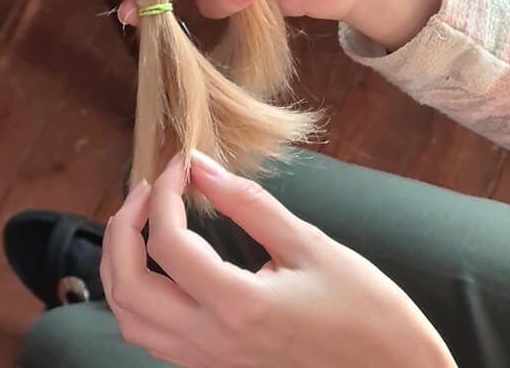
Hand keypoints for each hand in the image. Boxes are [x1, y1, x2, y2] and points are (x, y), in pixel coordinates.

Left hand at [101, 152, 455, 367]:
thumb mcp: (311, 244)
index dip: (166, 193)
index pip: (169, 243)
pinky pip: (150, 337)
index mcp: (237, 305)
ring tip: (140, 222)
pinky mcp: (214, 366)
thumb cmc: (364, 308)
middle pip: (127, 285)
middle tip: (146, 188)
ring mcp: (208, 360)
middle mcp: (211, 340)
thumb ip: (250, 204)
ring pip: (128, 319)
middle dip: (122, 228)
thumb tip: (203, 168)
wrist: (390, 367)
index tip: (181, 161)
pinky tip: (159, 269)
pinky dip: (137, 298)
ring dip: (119, 266)